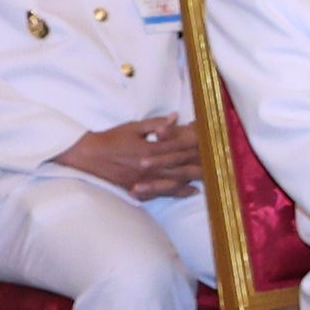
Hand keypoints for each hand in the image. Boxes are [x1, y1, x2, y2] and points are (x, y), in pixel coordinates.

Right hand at [56, 119, 202, 197]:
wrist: (88, 156)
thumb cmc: (110, 139)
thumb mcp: (133, 127)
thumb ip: (156, 124)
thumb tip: (175, 117)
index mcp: (151, 149)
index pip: (180, 147)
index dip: (197, 146)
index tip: (212, 144)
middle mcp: (151, 167)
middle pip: (182, 166)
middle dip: (202, 164)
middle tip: (220, 164)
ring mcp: (146, 179)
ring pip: (176, 180)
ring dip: (195, 178)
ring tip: (212, 177)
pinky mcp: (139, 188)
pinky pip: (163, 192)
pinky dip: (179, 191)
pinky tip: (191, 191)